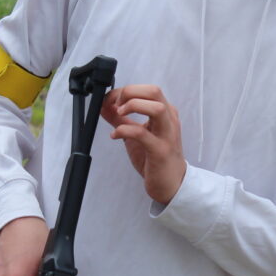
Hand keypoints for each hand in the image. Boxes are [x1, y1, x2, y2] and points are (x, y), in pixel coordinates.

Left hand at [101, 84, 186, 204]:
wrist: (172, 184)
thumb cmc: (155, 158)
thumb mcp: (136, 134)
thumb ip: (121, 119)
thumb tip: (104, 106)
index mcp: (165, 113)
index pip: (147, 90)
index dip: (124, 91)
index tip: (109, 100)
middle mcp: (169, 120)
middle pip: (154, 91)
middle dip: (130, 93)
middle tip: (116, 105)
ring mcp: (167, 135)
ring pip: (156, 108)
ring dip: (133, 106)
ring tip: (119, 115)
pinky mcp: (160, 151)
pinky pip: (142, 134)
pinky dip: (124, 130)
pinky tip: (115, 135)